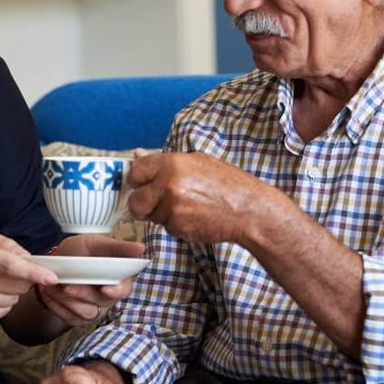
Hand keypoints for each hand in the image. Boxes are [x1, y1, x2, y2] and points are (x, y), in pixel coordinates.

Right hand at [0, 231, 56, 320]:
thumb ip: (7, 245)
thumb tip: (30, 258)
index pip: (11, 266)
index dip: (34, 273)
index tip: (51, 277)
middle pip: (17, 285)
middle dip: (25, 279)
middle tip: (16, 272)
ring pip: (13, 300)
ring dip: (14, 292)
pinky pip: (4, 312)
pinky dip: (5, 303)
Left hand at [36, 235, 144, 325]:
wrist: (58, 262)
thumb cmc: (82, 251)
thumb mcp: (98, 244)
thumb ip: (118, 248)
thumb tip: (141, 248)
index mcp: (118, 280)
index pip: (124, 290)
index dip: (116, 291)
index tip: (105, 288)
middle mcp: (108, 298)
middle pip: (101, 303)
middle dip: (83, 294)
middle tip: (67, 286)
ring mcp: (94, 310)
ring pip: (85, 313)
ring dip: (67, 301)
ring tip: (52, 287)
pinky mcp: (77, 318)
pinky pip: (68, 318)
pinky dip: (56, 305)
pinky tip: (48, 293)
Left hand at [127, 151, 288, 244]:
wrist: (247, 209)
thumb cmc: (226, 184)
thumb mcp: (197, 162)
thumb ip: (164, 161)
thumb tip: (137, 155)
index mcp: (172, 163)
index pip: (136, 171)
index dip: (137, 180)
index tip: (143, 184)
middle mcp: (169, 184)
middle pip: (135, 201)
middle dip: (143, 204)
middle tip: (157, 203)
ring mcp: (173, 207)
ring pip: (151, 216)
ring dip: (162, 215)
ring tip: (186, 207)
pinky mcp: (179, 227)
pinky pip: (166, 227)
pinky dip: (176, 225)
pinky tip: (194, 217)